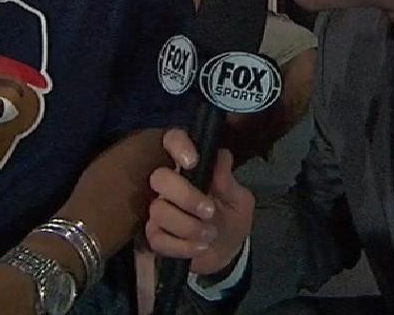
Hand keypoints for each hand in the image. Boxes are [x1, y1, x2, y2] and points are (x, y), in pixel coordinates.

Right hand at [146, 129, 253, 275]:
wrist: (225, 252)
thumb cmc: (231, 219)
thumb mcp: (239, 201)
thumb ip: (228, 182)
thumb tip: (222, 156)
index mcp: (192, 167)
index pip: (174, 141)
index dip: (178, 146)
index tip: (192, 162)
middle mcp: (171, 184)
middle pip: (160, 178)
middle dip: (185, 196)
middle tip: (209, 211)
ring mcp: (159, 209)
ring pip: (158, 210)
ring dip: (188, 226)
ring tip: (209, 234)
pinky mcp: (155, 235)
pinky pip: (158, 238)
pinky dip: (182, 246)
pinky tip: (199, 247)